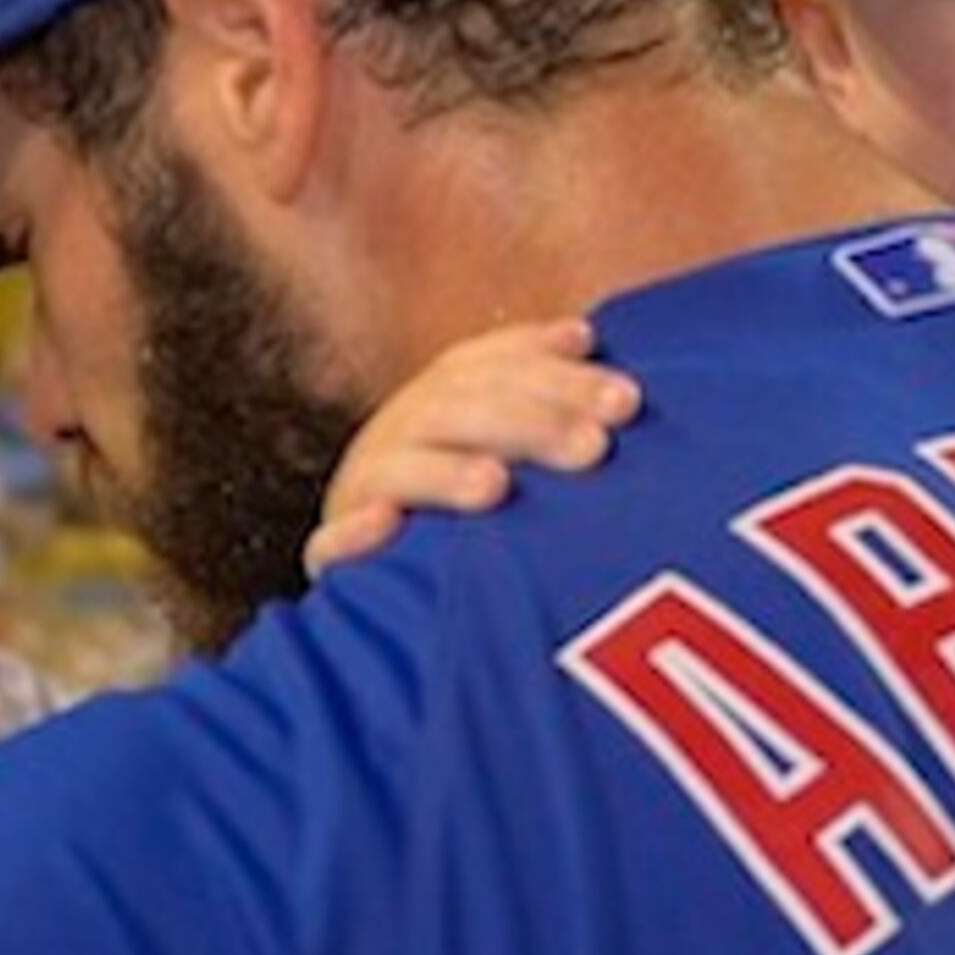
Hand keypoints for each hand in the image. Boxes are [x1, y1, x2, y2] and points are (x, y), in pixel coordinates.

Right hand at [304, 318, 639, 576]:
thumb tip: (599, 358)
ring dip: (445, 472)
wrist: (389, 596)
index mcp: (440, 403)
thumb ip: (545, 414)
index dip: (550, 367)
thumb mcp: (509, 454)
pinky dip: (354, 533)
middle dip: (529, 421)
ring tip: (496, 486)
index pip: (490, 369)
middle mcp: (399, 434)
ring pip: (399, 469)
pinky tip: (384, 524)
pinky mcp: (334, 556)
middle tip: (596, 447)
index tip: (621, 393)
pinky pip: (333, 545)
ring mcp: (363, 490)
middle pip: (457, 410)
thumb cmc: (476, 517)